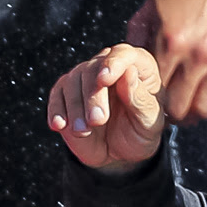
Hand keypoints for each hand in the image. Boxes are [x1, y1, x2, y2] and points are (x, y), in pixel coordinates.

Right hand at [43, 41, 170, 171]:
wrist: (120, 152)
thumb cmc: (140, 132)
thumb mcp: (149, 122)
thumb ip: (140, 99)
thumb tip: (129, 72)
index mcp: (137, 67)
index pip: (123, 54)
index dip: (114, 64)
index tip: (104, 80)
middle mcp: (107, 66)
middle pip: (92, 69)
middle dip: (92, 96)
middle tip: (97, 121)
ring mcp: (84, 78)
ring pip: (72, 81)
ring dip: (75, 108)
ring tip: (83, 131)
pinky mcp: (65, 92)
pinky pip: (56, 96)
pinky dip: (56, 110)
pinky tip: (60, 125)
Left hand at [126, 0, 206, 121]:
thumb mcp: (148, 9)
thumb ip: (136, 41)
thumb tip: (125, 68)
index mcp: (170, 42)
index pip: (154, 89)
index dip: (147, 100)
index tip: (146, 101)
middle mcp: (197, 54)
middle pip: (180, 107)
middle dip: (169, 114)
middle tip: (166, 111)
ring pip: (206, 109)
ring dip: (194, 115)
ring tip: (187, 108)